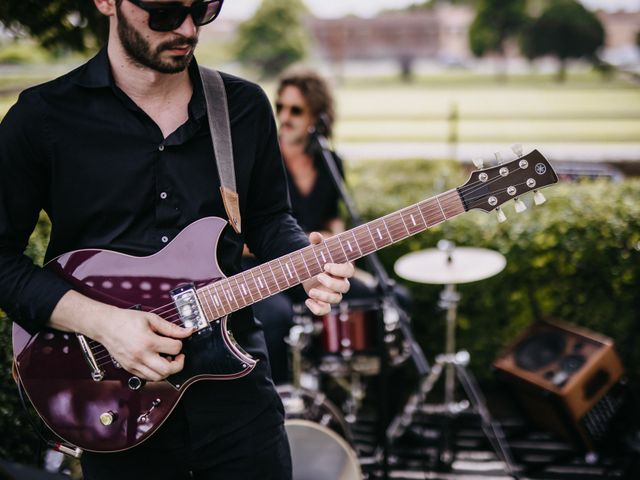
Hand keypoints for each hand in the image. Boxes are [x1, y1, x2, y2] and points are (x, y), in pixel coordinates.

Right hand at [48, 291, 192, 381]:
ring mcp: (134, 364)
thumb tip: (188, 332)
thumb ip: (171, 327)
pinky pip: (147, 378)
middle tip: (178, 356)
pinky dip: (156, 373)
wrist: (105, 326)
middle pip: (168, 370)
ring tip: (166, 358)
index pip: (174, 348)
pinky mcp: (129, 369)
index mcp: (148, 341)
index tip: (177, 340)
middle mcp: (141, 356)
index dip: (180, 344)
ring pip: (158, 378)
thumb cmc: (127, 320)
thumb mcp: (151, 318)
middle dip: (178, 364)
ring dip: (167, 370)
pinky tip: (156, 362)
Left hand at [302, 232, 353, 314]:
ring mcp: (333, 293)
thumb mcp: (316, 250)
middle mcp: (340, 282)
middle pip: (345, 287)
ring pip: (337, 299)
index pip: (349, 271)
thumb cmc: (316, 259)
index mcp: (341, 268)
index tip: (325, 265)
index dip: (339, 269)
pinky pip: (326, 310)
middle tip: (318, 276)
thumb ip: (317, 242)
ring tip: (311, 291)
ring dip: (324, 296)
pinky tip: (308, 301)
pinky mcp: (324, 302)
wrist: (307, 270)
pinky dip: (317, 309)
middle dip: (332, 283)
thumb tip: (314, 235)